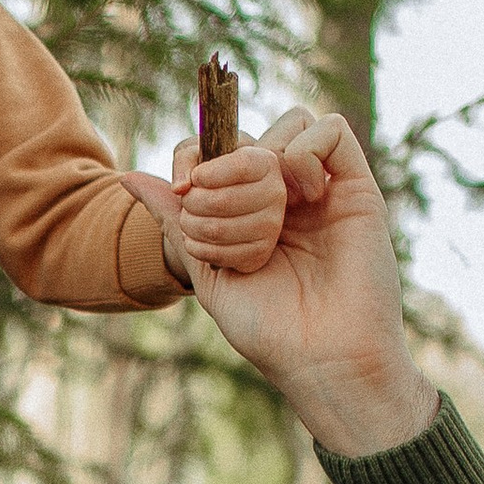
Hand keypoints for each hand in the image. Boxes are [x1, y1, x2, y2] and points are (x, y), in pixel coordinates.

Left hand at [167, 104, 437, 458]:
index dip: (195, 157)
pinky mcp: (357, 187)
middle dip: (224, 171)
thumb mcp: (208, 272)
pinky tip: (302, 195)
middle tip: (219, 213)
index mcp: (248, 213)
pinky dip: (304, 150)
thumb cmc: (268, 329)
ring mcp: (321, 189)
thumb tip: (126, 177)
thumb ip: (175, 221)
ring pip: (288, 125)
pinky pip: (330, 130)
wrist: (324, 358)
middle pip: (247, 139)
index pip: (216, 152)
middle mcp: (285, 196)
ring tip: (269, 215)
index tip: (185, 190)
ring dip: (263, 163)